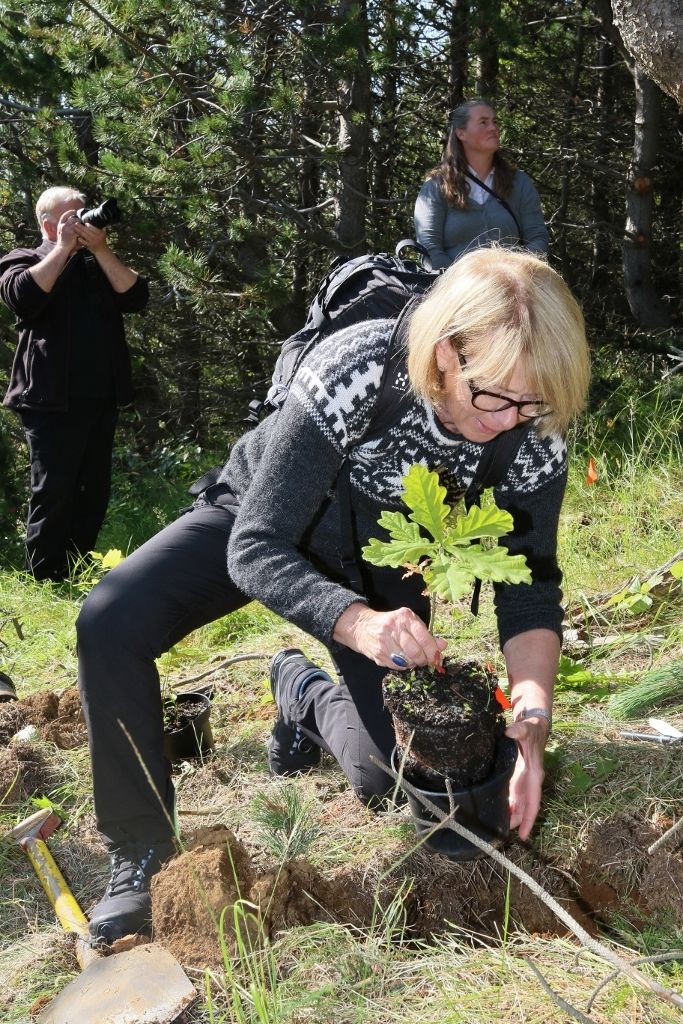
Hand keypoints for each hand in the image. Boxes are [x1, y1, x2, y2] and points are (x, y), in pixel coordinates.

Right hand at [55, 210, 80, 254]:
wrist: (62, 248)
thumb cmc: (62, 240)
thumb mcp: (60, 231)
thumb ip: (64, 226)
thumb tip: (70, 220)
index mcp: (60, 225)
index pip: (64, 215)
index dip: (69, 212)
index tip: (74, 210)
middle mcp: (63, 226)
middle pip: (72, 219)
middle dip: (77, 219)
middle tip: (80, 220)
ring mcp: (67, 230)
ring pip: (76, 223)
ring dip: (80, 224)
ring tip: (82, 226)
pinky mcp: (72, 234)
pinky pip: (78, 229)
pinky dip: (81, 230)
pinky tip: (83, 231)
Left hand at [73, 220, 108, 253]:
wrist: (102, 251)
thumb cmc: (102, 241)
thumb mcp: (104, 234)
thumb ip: (102, 228)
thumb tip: (100, 221)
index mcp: (99, 233)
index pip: (92, 227)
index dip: (87, 225)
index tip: (83, 223)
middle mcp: (96, 237)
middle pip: (87, 230)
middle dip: (81, 226)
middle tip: (76, 223)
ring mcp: (92, 241)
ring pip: (84, 235)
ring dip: (79, 231)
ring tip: (75, 228)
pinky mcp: (90, 246)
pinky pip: (84, 242)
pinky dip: (81, 240)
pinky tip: (77, 237)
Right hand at [333, 602, 446, 668]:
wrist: (361, 627)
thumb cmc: (390, 624)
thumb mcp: (409, 623)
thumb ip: (426, 634)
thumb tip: (443, 645)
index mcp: (405, 617)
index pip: (424, 637)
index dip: (433, 651)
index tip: (437, 657)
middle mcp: (394, 627)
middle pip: (415, 651)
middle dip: (423, 660)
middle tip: (425, 660)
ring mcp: (384, 641)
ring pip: (407, 661)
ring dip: (413, 663)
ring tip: (412, 659)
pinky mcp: (379, 653)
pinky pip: (397, 666)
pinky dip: (403, 666)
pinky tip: (401, 659)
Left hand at [504, 715, 549, 839]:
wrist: (534, 727)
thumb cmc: (530, 730)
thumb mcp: (526, 729)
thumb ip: (519, 731)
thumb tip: (510, 731)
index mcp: (534, 775)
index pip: (533, 802)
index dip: (528, 819)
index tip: (523, 835)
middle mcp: (530, 782)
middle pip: (525, 808)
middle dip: (516, 822)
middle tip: (501, 835)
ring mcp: (524, 781)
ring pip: (518, 804)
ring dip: (510, 815)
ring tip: (497, 827)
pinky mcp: (517, 778)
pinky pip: (513, 796)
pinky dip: (507, 805)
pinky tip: (497, 810)